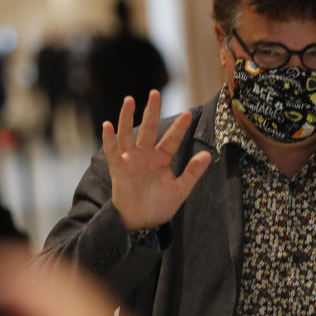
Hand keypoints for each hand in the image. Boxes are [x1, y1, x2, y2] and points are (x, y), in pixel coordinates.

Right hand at [103, 90, 210, 230]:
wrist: (141, 222)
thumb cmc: (160, 206)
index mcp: (162, 159)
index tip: (188, 113)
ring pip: (128, 134)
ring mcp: (131, 160)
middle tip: (155, 93)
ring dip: (128, 117)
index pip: (172, 139)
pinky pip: (113, 152)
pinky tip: (108, 125)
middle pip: (149, 129)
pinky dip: (109, 139)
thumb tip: (207, 155)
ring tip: (129, 100)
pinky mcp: (118, 169)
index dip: (179, 127)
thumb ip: (192, 172)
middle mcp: (146, 155)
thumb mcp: (181, 189)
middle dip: (152, 111)